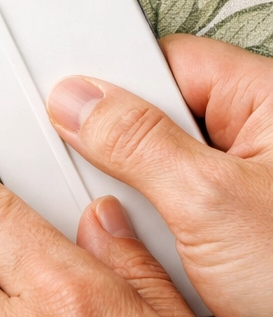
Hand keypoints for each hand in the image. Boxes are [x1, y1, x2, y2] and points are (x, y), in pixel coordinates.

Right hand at [47, 35, 272, 316]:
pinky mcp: (234, 232)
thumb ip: (136, 142)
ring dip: (136, 201)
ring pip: (158, 171)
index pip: (166, 61)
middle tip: (106, 181)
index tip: (64, 106)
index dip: (112, 81)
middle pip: (156, 116)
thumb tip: (79, 101)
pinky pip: (170, 214)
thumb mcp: (211, 201)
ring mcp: (245, 188)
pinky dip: (152, 235)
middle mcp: (258, 139)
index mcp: (269, 102)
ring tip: (148, 230)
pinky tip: (157, 255)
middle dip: (120, 152)